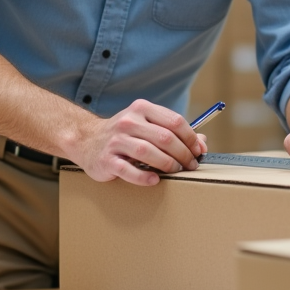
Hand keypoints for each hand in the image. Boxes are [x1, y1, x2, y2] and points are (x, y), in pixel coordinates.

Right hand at [69, 100, 207, 185]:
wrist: (86, 140)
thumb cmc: (124, 134)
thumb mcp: (147, 125)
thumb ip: (173, 132)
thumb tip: (202, 143)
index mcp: (141, 109)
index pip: (174, 121)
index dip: (191, 138)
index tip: (198, 151)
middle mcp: (128, 122)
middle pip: (164, 138)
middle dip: (183, 154)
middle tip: (190, 166)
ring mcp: (116, 141)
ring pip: (148, 152)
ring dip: (168, 165)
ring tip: (176, 172)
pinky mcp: (106, 160)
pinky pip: (129, 170)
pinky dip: (145, 177)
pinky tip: (155, 180)